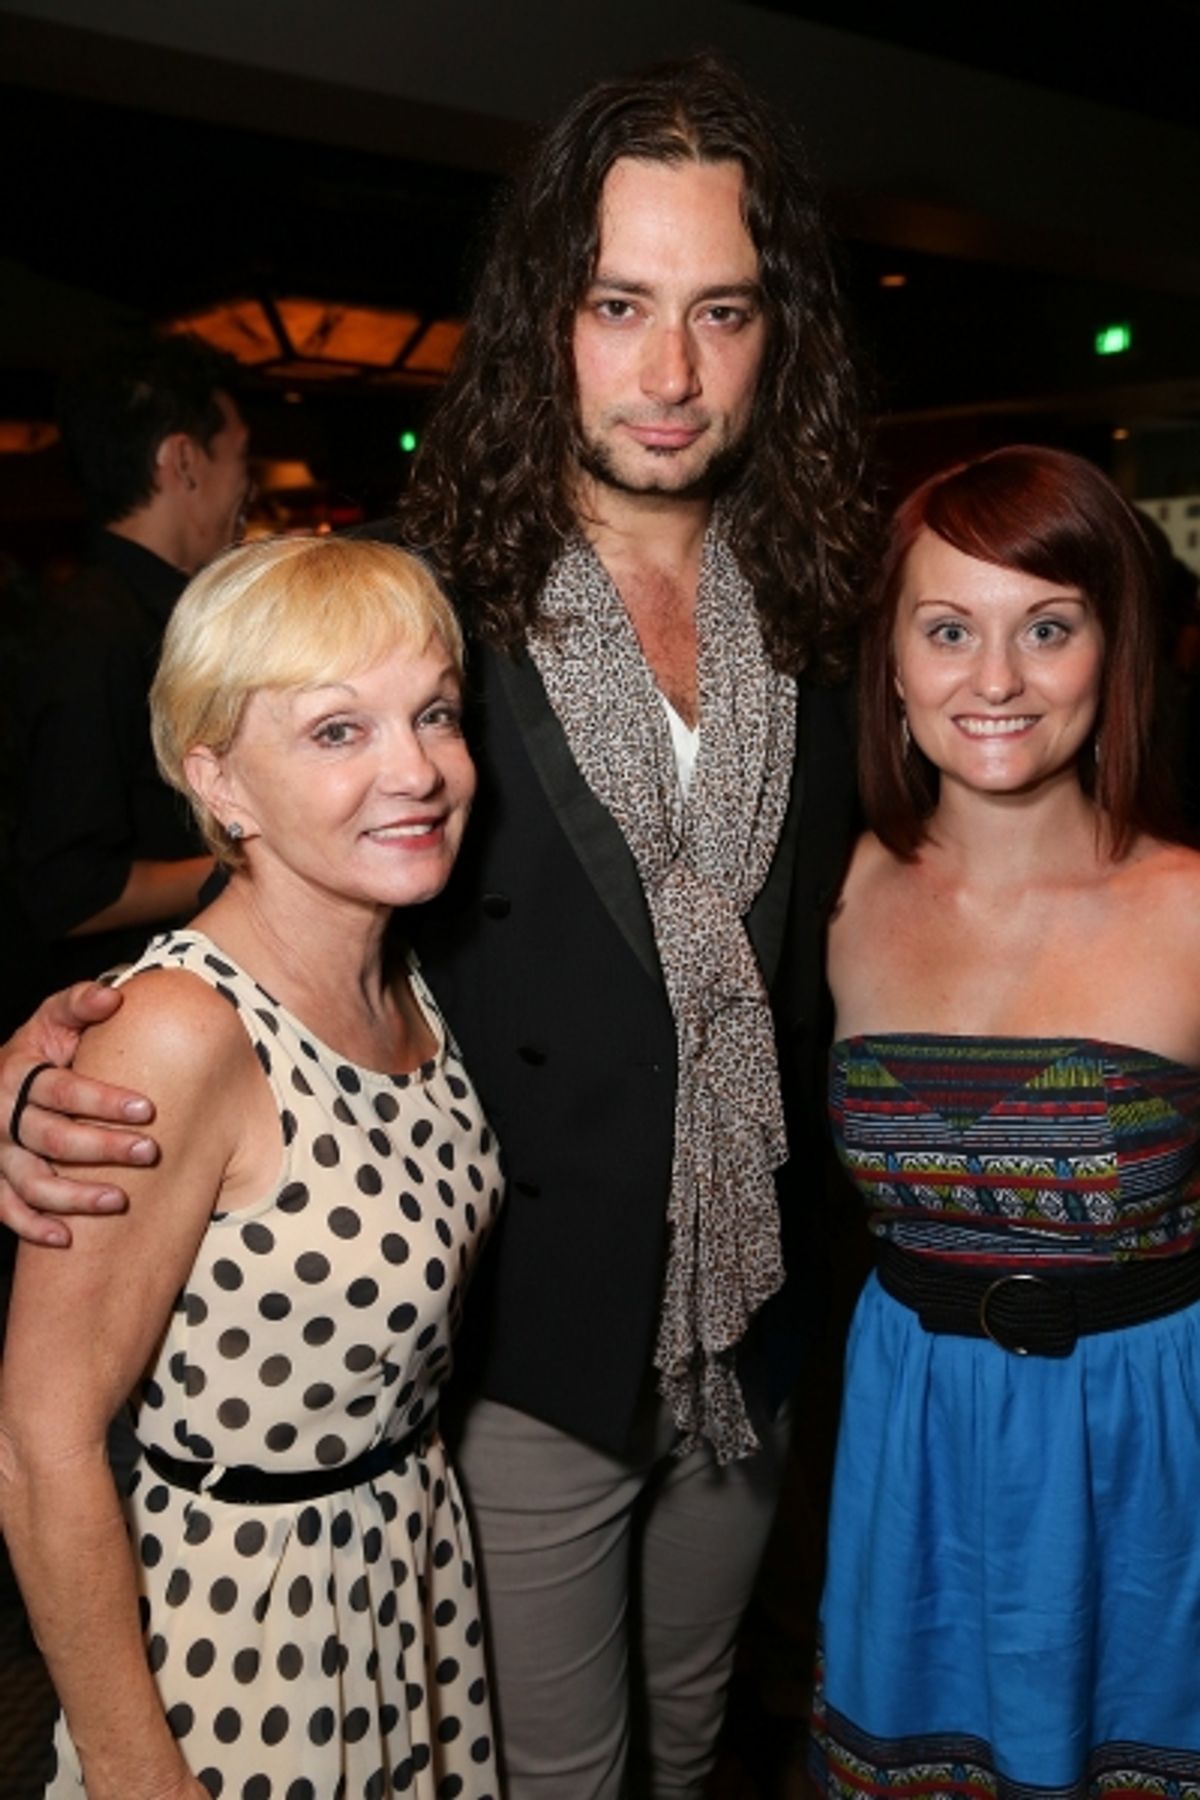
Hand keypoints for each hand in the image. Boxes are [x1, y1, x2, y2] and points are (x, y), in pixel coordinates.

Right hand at [0, 983, 158, 1245]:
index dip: (102, 1101)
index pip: (61, 1090)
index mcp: (18, 1073)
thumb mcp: (55, 1017)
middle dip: (102, 1148)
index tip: (148, 1108)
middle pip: (51, 1139)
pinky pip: (7, 1210)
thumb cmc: (43, 1045)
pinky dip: (32, 1227)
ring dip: (73, 1196)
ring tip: (119, 1200)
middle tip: (149, 1152)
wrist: (5, 1077)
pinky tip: (67, 1238)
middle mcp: (3, 1117)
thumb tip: (114, 997)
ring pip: (30, 1182)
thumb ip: (81, 1003)